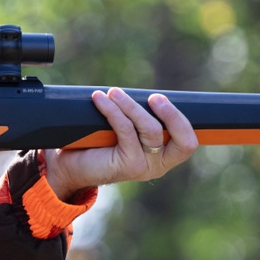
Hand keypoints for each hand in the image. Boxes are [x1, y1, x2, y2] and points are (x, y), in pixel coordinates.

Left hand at [43, 89, 197, 202]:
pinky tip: (100, 99)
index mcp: (165, 156)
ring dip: (131, 105)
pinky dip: (113, 110)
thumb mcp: (127, 129)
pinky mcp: (129, 165)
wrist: (71, 165)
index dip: (181, 120)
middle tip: (153, 97)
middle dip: (170, 114)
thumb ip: (140, 117)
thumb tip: (147, 94)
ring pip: (150, 129)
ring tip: (113, 92)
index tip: (160, 99)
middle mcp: (159, 165)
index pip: (188, 142)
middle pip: (180, 139)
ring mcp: (145, 167)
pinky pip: (126, 130)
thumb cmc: (99, 143)